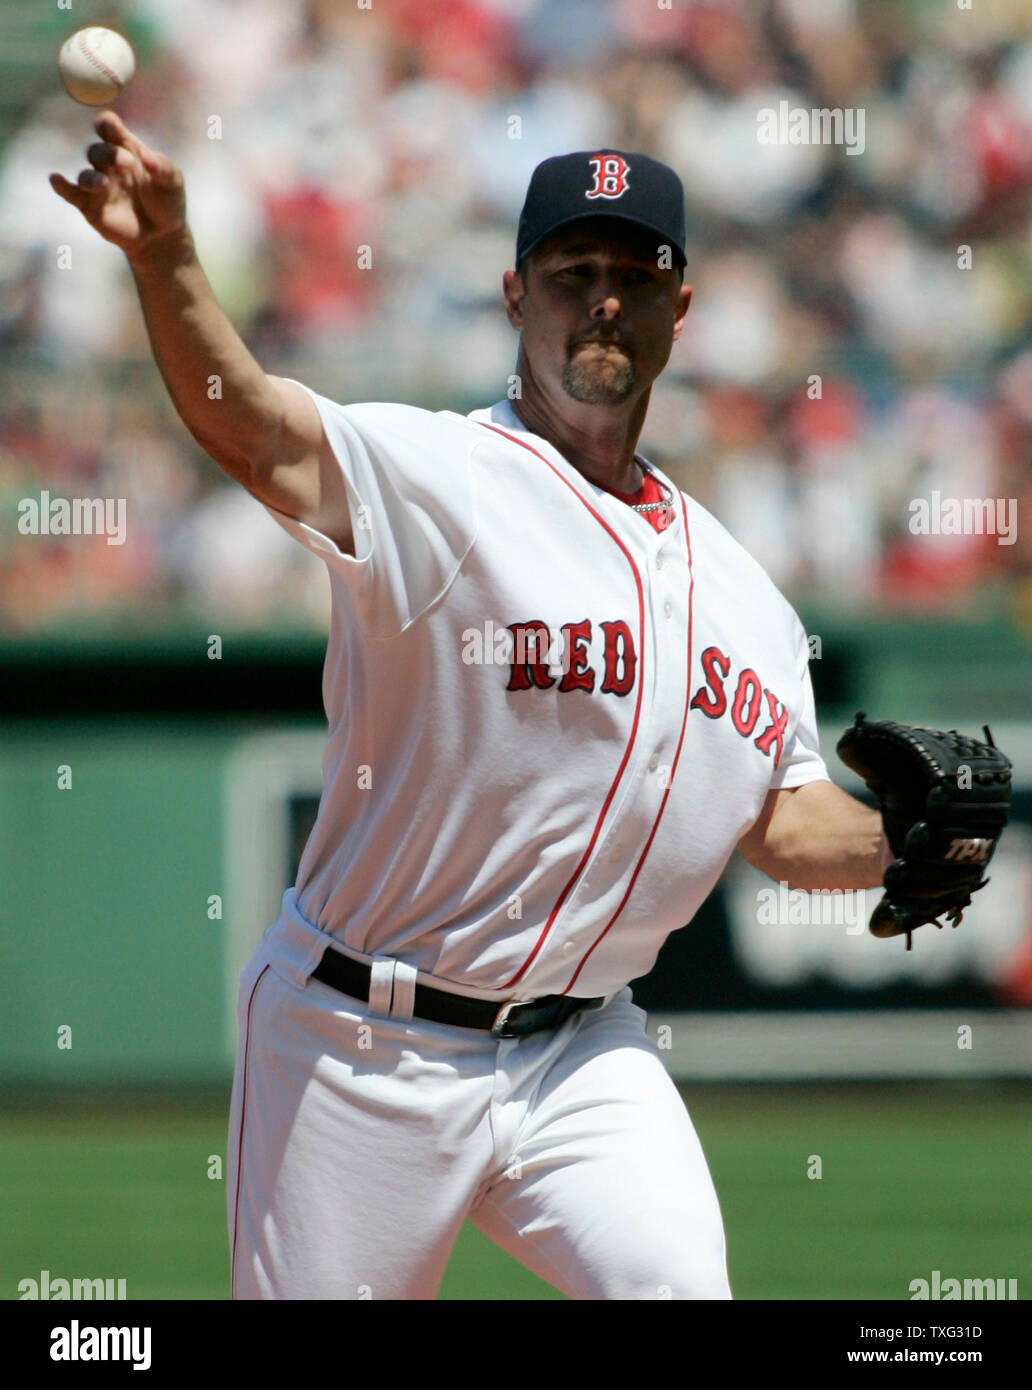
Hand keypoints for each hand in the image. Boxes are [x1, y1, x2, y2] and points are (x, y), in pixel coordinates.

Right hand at [49, 110, 187, 266]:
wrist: (162, 237)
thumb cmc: (168, 203)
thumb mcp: (173, 182)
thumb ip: (162, 167)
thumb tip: (148, 157)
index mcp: (127, 150)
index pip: (110, 129)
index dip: (108, 125)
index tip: (111, 126)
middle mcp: (108, 164)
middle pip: (98, 151)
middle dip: (108, 154)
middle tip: (125, 162)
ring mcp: (98, 185)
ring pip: (86, 174)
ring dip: (92, 177)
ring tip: (104, 184)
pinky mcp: (90, 206)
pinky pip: (71, 193)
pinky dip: (61, 186)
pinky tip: (56, 179)